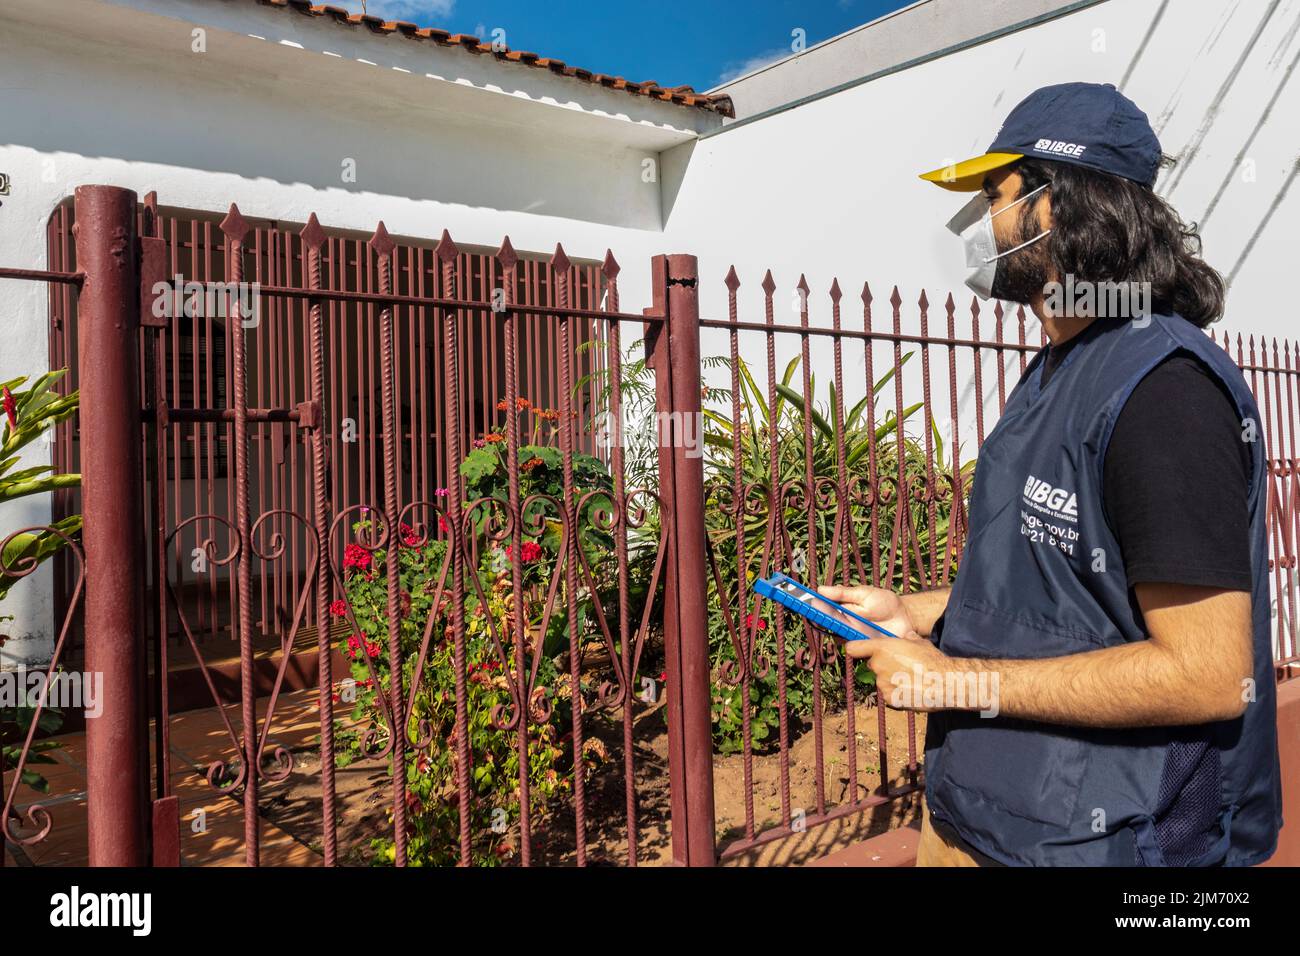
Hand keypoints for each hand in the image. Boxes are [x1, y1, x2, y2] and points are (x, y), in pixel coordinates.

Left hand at [816, 584, 956, 712]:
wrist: (944, 683)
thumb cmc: (933, 660)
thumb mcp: (920, 642)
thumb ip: (907, 639)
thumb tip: (907, 636)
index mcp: (882, 648)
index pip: (853, 648)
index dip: (855, 649)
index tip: (857, 651)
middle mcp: (878, 665)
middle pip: (872, 665)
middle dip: (883, 665)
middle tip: (901, 667)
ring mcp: (882, 683)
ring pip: (882, 680)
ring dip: (891, 680)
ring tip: (910, 680)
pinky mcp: (889, 699)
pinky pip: (889, 694)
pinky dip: (897, 693)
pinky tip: (911, 690)